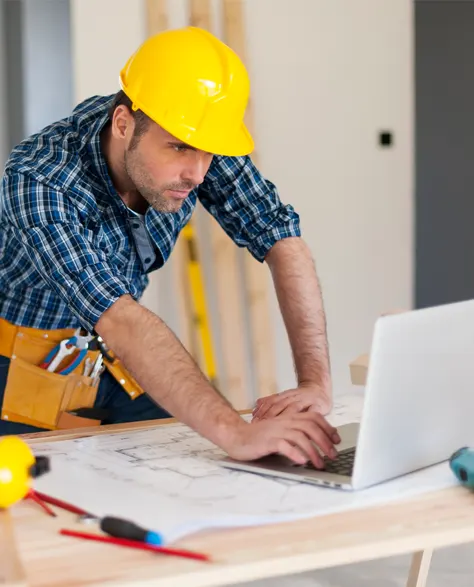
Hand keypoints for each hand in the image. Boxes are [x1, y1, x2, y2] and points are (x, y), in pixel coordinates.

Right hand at [224, 412, 340, 467]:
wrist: (235, 436)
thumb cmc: (258, 437)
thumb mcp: (279, 432)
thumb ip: (294, 434)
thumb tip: (314, 443)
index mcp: (289, 418)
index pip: (313, 417)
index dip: (327, 427)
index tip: (336, 440)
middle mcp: (284, 422)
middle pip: (310, 427)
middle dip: (325, 441)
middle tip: (332, 455)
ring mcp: (276, 431)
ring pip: (300, 436)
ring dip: (313, 451)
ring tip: (320, 463)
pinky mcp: (267, 441)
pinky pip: (284, 445)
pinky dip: (295, 453)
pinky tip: (302, 461)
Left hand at [252, 383, 331, 420]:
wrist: (319, 389)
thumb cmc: (301, 398)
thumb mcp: (285, 397)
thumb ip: (272, 401)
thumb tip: (256, 405)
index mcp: (285, 396)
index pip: (271, 402)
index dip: (262, 410)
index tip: (254, 420)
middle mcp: (294, 397)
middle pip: (280, 405)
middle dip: (269, 416)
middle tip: (262, 426)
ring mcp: (306, 401)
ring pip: (293, 408)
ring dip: (284, 418)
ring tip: (277, 428)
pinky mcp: (318, 406)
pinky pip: (311, 413)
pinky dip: (305, 419)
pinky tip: (300, 427)